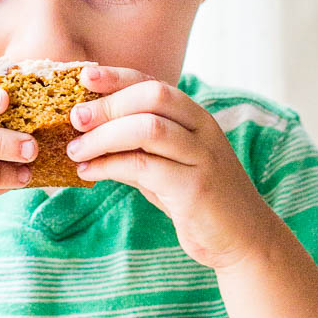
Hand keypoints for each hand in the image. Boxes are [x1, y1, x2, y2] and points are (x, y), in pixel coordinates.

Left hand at [66, 65, 273, 271]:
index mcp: (195, 117)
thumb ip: (136, 144)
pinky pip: (144, 166)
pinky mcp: (195, 187)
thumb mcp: (167, 163)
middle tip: (75, 118)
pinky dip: (109, 166)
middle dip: (109, 104)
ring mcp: (202, 156)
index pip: (154, 83)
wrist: (243, 240)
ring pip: (148, 128)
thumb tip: (84, 131)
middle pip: (152, 97)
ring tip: (75, 150)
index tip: (84, 77)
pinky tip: (89, 173)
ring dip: (104, 136)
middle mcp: (202, 129)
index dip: (117, 77)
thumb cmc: (197, 198)